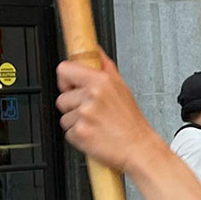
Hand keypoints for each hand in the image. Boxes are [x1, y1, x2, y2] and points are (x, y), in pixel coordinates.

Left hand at [57, 53, 154, 176]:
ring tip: (95, 124)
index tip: (72, 87)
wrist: (139, 148)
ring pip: (64, 117)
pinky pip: (68, 133)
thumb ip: (105, 67)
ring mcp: (84, 115)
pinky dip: (78, 136)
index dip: (66, 80)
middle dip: (73, 106)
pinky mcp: (79, 133)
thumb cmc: (131, 122)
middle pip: (61, 97)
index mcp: (100, 81)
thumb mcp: (122, 87)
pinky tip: (94, 134)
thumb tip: (95, 51)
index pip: (64, 69)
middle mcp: (91, 96)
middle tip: (91, 112)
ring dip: (76, 123)